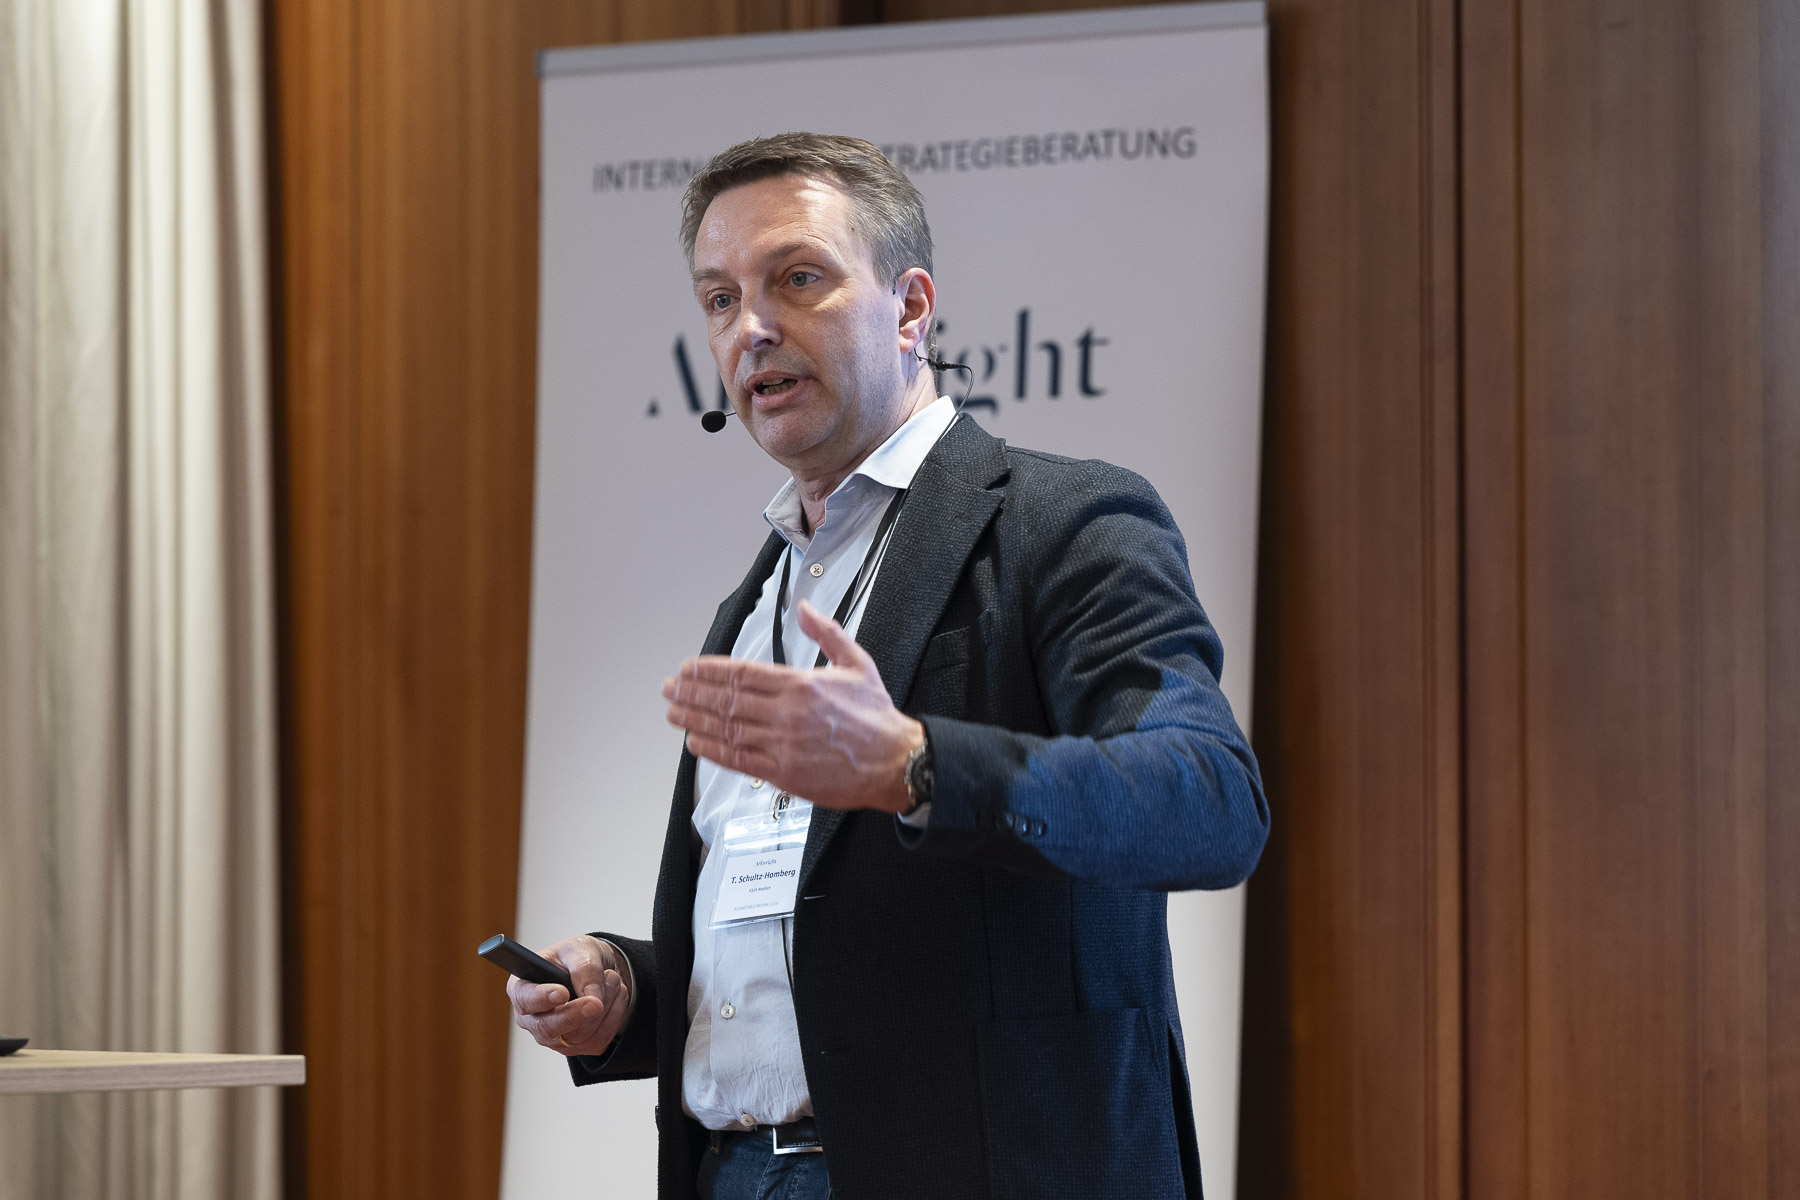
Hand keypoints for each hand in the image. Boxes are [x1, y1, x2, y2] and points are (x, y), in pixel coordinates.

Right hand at [507, 935, 631, 1057]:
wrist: (596, 970)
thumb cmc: (576, 957)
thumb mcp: (579, 949)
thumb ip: (584, 969)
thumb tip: (592, 997)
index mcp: (522, 987)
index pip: (524, 999)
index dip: (541, 998)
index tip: (562, 993)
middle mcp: (532, 1018)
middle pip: (548, 1028)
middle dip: (577, 1014)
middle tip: (596, 1002)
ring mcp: (552, 1037)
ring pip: (578, 1035)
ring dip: (604, 1006)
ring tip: (612, 979)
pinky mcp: (575, 1047)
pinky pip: (598, 1040)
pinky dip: (614, 1016)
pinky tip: (616, 996)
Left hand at [663, 598, 924, 812]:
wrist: (895, 762)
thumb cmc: (876, 717)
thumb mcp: (856, 663)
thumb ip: (827, 633)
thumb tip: (805, 608)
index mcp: (801, 684)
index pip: (742, 673)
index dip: (709, 671)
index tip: (688, 669)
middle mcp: (786, 714)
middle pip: (727, 700)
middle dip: (693, 693)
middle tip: (670, 689)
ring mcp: (782, 745)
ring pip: (727, 729)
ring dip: (695, 720)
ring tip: (674, 713)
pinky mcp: (784, 774)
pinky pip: (739, 760)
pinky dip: (714, 751)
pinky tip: (696, 743)